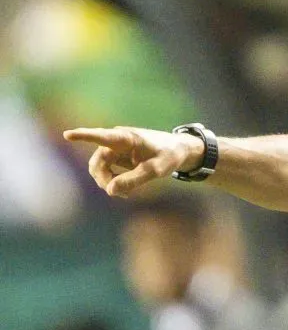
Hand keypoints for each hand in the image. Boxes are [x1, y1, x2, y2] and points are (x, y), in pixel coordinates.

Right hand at [63, 126, 201, 196]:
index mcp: (127, 138)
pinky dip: (112, 182)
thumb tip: (109, 190)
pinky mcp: (117, 156)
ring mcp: (115, 149)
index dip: (84, 136)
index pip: (102, 137)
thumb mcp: (157, 170)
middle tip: (120, 195)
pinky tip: (124, 192)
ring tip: (125, 194)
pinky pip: (106, 171)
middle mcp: (117, 141)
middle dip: (103, 180)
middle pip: (97, 162)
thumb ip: (134, 180)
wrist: (179, 150)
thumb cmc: (169, 156)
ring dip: (107, 182)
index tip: (67, 134)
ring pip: (98, 168)